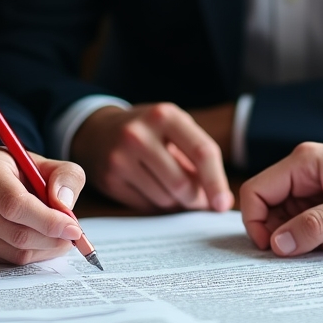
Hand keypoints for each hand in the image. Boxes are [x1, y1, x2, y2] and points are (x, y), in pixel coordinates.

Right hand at [0, 148, 86, 263]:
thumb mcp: (51, 165)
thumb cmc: (25, 173)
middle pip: (16, 233)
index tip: (73, 228)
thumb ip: (66, 177)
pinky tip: (39, 240)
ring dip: (46, 248)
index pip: (14, 203)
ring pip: (15, 252)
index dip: (47, 220)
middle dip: (52, 238)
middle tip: (72, 235)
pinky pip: (8, 263)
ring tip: (57, 234)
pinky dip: (33, 256)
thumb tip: (63, 204)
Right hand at [70, 103, 233, 212]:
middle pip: (182, 183)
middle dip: (195, 199)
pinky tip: (151, 189)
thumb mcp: (174, 128)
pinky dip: (156, 205)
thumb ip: (198, 157)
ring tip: (170, 187)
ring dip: (175, 203)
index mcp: (165, 115)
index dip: (216, 182)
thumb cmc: (149, 132)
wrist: (98, 131)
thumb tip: (218, 200)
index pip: (202, 152)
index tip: (224, 204)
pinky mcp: (109, 179)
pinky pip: (145, 207)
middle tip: (198, 200)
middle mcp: (139, 134)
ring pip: (164, 199)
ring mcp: (120, 157)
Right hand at [240, 143, 322, 256]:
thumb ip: (316, 224)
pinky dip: (313, 243)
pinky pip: (307, 230)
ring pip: (287, 222)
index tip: (270, 248)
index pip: (258, 190)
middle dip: (279, 234)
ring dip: (298, 241)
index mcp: (305, 163)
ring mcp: (319, 195)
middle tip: (301, 252)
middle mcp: (306, 177)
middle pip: (269, 209)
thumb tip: (278, 244)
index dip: (256, 221)